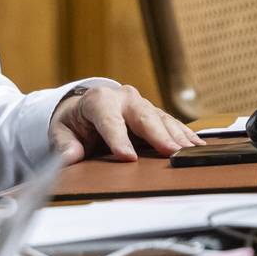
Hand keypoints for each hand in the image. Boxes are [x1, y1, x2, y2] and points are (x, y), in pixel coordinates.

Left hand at [48, 83, 203, 163]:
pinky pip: (171, 123)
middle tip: (171, 151)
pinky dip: (184, 134)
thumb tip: (70, 156)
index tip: (128, 157)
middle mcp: (123, 98)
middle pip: (142, 116)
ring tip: (190, 151)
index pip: (109, 120)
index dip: (118, 139)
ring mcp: (141, 104)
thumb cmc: (73, 123)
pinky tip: (197, 145)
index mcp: (98, 101)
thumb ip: (64, 144)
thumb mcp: (60, 131)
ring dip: (177, 135)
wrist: (83, 109)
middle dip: (157, 134)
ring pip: (161, 119)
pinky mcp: (153, 114)